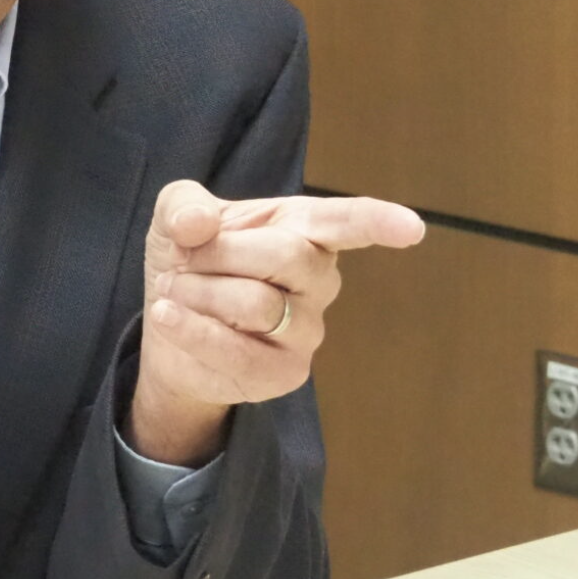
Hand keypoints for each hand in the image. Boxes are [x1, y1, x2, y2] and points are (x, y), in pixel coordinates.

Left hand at [125, 180, 425, 464]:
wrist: (167, 324)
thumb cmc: (188, 261)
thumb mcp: (176, 218)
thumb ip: (183, 205)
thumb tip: (197, 223)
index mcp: (302, 229)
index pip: (348, 222)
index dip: (379, 222)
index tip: (411, 227)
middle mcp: (319, 278)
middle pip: (287, 255)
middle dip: (221, 253)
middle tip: (187, 260)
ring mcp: (309, 329)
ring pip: (257, 304)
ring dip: (199, 293)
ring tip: (179, 291)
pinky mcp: (286, 372)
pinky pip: (239, 352)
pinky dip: (192, 331)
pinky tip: (169, 318)